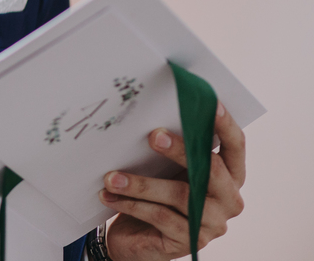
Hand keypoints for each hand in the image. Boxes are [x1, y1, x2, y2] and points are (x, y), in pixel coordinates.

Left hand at [99, 103, 245, 260]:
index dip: (225, 124)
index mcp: (230, 175)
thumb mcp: (165, 168)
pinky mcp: (191, 241)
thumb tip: (152, 116)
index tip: (210, 103)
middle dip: (180, 150)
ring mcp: (213, 223)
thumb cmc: (155, 192)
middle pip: (211, 170)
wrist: (137, 237)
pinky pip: (161, 217)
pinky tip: (110, 196)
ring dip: (141, 183)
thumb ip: (170, 147)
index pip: (235, 146)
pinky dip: (132, 204)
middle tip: (152, 135)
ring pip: (180, 195)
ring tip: (111, 176)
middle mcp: (229, 199)